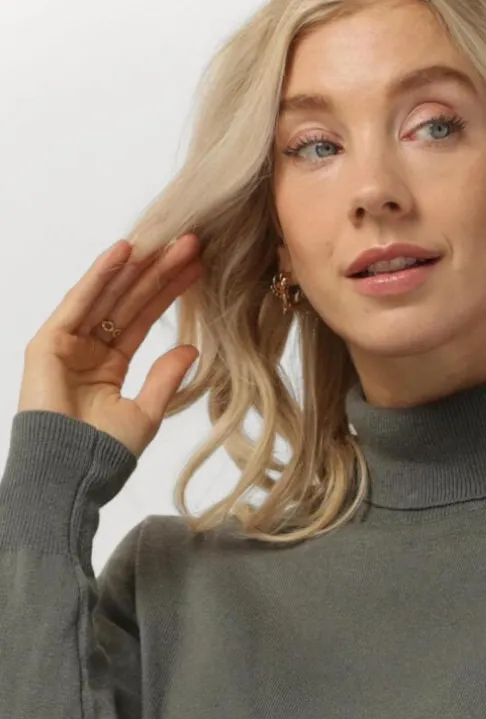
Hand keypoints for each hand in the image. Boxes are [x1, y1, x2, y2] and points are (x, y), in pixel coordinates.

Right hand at [18, 234, 203, 458]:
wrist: (73, 473)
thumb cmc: (105, 454)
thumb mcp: (146, 413)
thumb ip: (166, 378)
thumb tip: (192, 347)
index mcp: (109, 365)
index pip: (143, 318)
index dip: (169, 291)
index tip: (198, 267)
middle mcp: (87, 348)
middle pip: (128, 300)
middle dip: (159, 271)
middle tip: (192, 243)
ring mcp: (67, 343)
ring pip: (108, 296)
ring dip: (136, 266)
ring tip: (168, 240)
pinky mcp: (48, 342)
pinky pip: (79, 302)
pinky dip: (100, 275)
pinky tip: (124, 251)